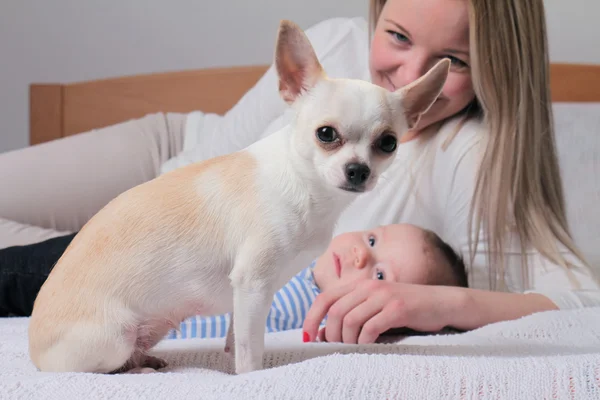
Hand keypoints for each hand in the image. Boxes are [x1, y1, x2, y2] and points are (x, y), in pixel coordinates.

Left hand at [303, 280, 461, 343]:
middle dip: (330, 334)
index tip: (307, 336)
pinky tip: (368, 347)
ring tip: (352, 349)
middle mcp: (369, 287)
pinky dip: (364, 341)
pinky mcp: (397, 309)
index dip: (311, 317)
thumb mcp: (376, 306)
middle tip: (335, 348)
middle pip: (335, 311)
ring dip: (347, 340)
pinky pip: (370, 328)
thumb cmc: (406, 309)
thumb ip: (353, 314)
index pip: (325, 297)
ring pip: (350, 320)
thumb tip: (323, 333)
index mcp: (360, 285)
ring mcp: (383, 296)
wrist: (441, 303)